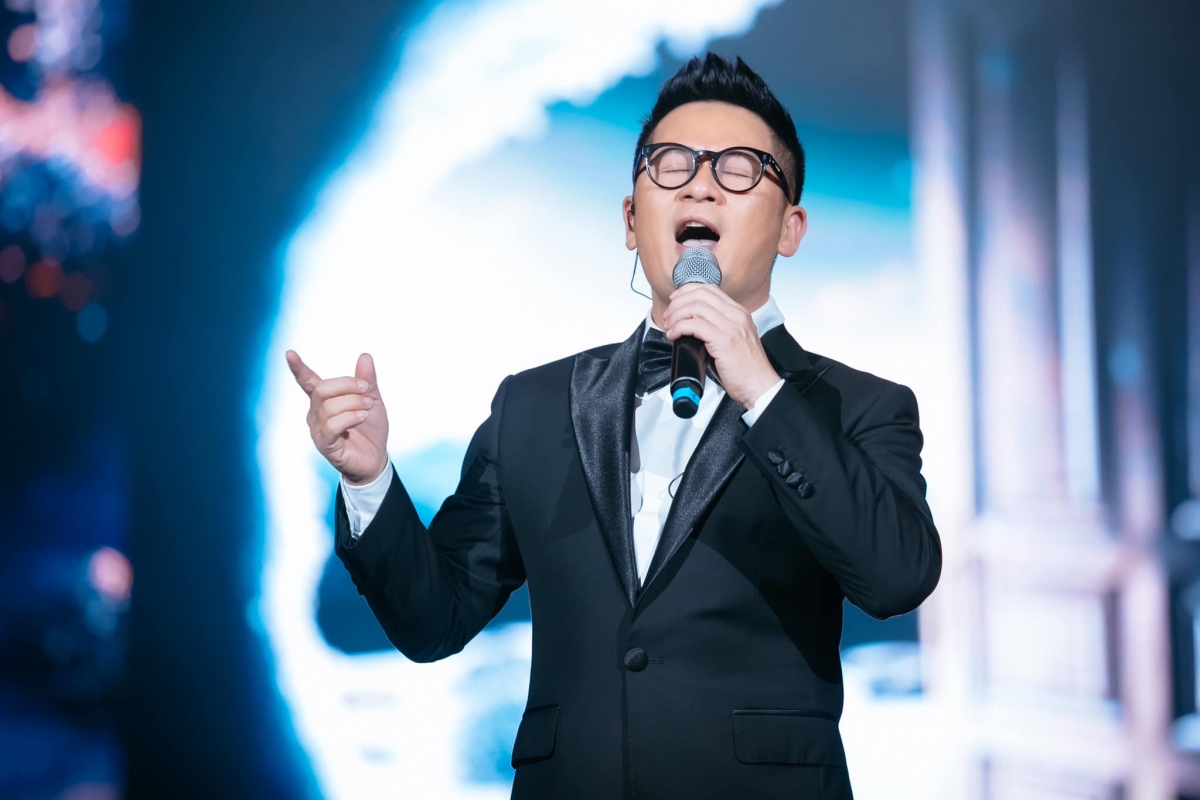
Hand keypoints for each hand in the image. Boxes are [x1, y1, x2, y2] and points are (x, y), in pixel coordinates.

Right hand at [286, 350, 389, 484]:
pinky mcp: (324, 444)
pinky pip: (332, 426)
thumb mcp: (373, 400)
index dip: (299, 368)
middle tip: (367, 389)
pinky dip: (350, 417)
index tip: (290, 353)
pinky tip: (361, 417)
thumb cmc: (370, 429)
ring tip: (367, 409)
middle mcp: (316, 413)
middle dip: (347, 385)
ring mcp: (318, 429)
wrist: (376, 457)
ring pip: (330, 407)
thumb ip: (367, 380)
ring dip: (354, 403)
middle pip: (322, 389)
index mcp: (324, 400)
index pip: (308, 381)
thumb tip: (365, 355)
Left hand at [661, 284, 780, 407]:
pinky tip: (674, 336)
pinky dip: (679, 328)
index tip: (675, 301)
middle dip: (678, 303)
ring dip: (676, 316)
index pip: (710, 290)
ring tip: (669, 327)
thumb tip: (692, 325)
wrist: (760, 385)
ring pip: (696, 307)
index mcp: (739, 313)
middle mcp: (736, 315)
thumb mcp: (735, 340)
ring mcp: (731, 327)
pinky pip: (695, 325)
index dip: (688, 291)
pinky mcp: (724, 341)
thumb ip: (719, 328)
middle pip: (700, 295)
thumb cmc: (746, 369)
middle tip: (668, 316)